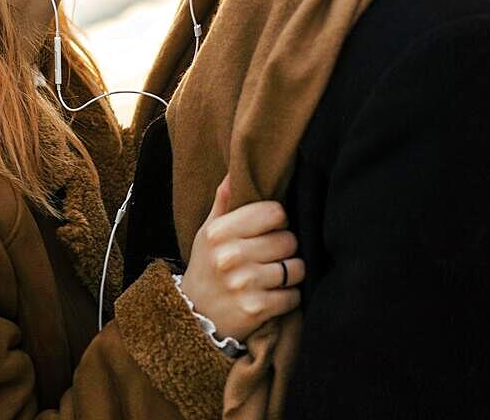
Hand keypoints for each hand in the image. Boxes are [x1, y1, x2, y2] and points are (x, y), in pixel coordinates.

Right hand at [180, 175, 303, 341]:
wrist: (193, 318)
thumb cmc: (206, 268)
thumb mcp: (207, 234)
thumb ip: (223, 203)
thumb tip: (234, 172)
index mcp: (219, 232)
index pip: (274, 212)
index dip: (277, 220)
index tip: (270, 229)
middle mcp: (230, 256)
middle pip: (288, 240)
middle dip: (285, 248)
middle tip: (272, 255)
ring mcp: (244, 284)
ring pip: (296, 267)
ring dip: (291, 273)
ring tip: (275, 275)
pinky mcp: (256, 309)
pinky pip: (293, 295)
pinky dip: (289, 297)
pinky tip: (274, 295)